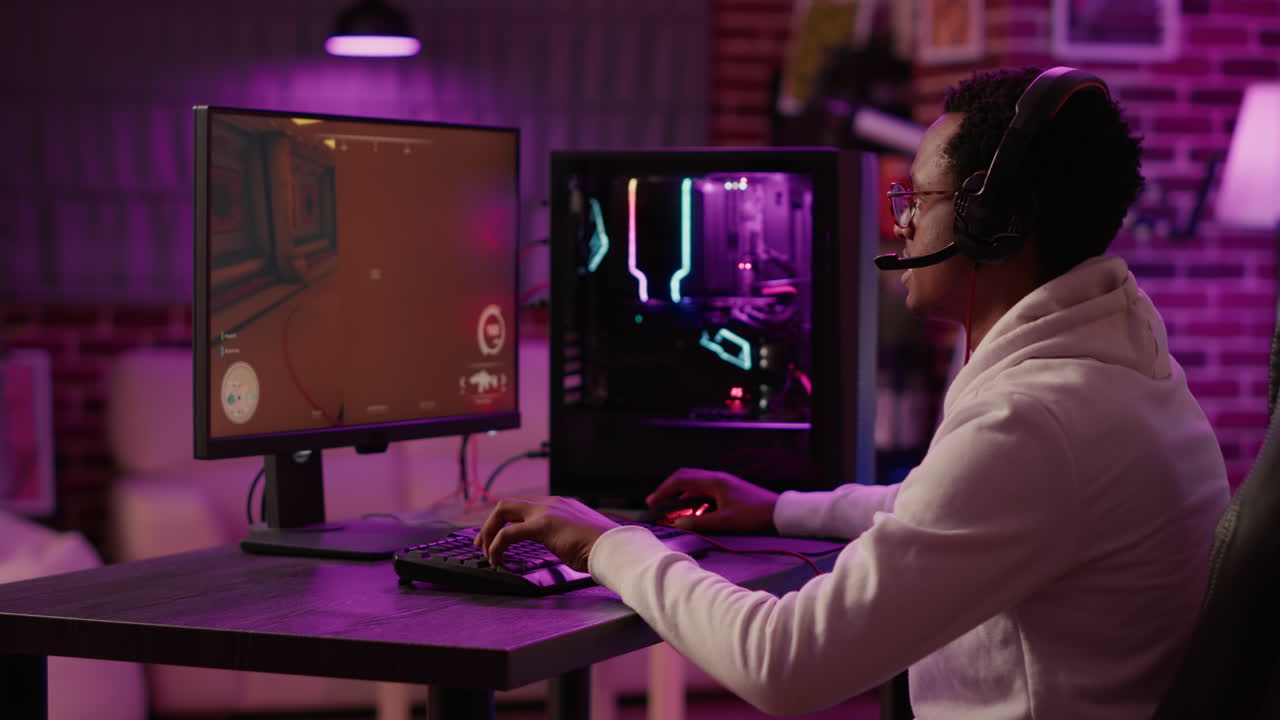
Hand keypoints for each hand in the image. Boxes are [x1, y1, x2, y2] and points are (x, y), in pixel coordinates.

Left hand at [474, 496, 619, 572]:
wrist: (615, 548)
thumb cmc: (603, 548)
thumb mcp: (580, 537)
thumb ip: (566, 535)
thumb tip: (561, 546)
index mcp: (560, 505)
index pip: (524, 507)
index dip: (506, 521)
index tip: (497, 538)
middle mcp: (551, 503)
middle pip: (507, 504)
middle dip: (489, 524)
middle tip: (481, 543)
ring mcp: (546, 511)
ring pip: (503, 512)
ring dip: (489, 533)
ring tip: (486, 554)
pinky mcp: (542, 525)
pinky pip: (508, 533)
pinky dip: (497, 546)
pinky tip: (497, 560)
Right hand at [647, 468, 778, 534]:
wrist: (780, 513)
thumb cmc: (753, 516)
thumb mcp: (725, 522)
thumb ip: (700, 522)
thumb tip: (678, 522)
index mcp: (713, 482)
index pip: (681, 480)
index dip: (663, 490)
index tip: (651, 502)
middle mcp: (716, 479)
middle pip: (685, 478)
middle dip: (668, 489)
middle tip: (656, 503)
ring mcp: (723, 484)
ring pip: (695, 485)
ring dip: (681, 495)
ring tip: (671, 510)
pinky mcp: (728, 491)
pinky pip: (704, 492)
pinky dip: (693, 500)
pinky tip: (693, 513)